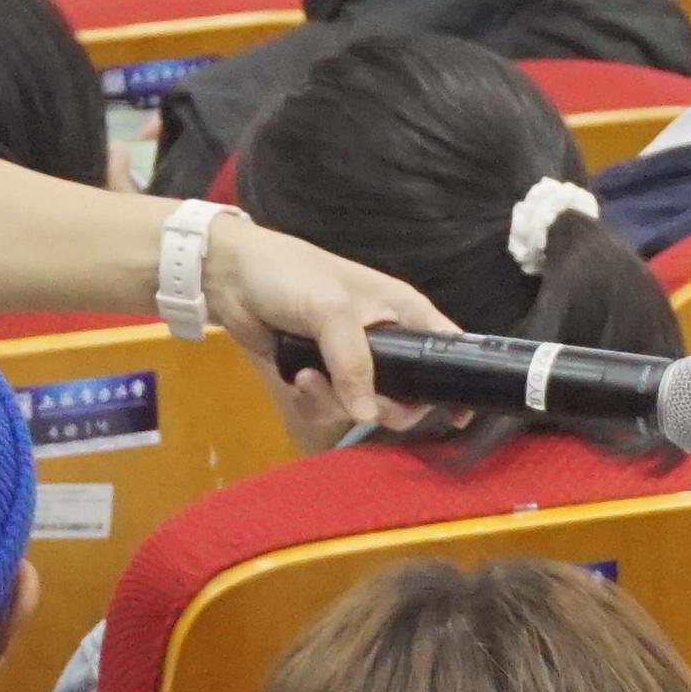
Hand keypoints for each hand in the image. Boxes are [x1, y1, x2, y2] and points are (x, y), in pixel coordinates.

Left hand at [196, 214, 455, 430]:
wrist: (231, 277)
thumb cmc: (291, 276)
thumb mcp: (331, 311)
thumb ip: (354, 363)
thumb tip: (367, 414)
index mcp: (402, 311)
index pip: (447, 347)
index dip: (459, 381)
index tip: (458, 415)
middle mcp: (384, 339)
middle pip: (407, 394)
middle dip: (385, 406)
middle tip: (364, 402)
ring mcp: (350, 360)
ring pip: (365, 406)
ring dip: (336, 402)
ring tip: (310, 376)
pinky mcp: (319, 374)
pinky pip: (330, 407)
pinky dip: (314, 401)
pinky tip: (298, 378)